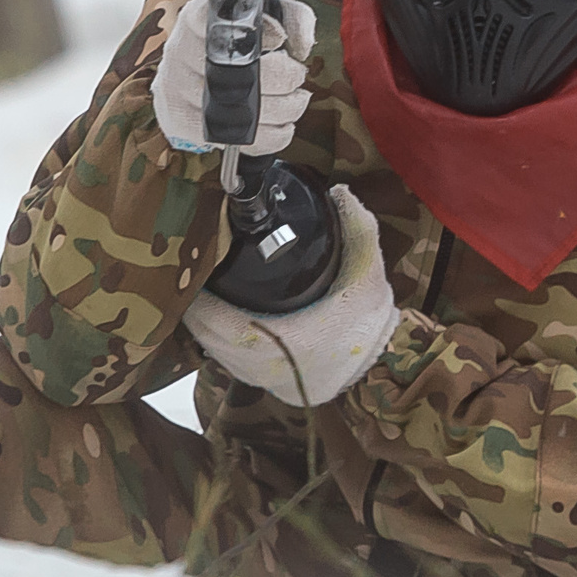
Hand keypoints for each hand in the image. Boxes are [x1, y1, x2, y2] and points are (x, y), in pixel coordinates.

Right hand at [153, 0, 315, 154]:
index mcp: (198, 20)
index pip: (226, 24)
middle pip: (240, 72)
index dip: (262, 34)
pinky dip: (268, 136)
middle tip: (296, 76)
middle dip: (283, 78)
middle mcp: (181, 52)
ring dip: (282, 110)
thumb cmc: (227, 46)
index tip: (280, 40)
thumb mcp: (258, 19)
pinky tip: (277, 124)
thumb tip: (302, 44)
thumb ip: (290, 19)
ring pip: (239, 110)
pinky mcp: (183, 122)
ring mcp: (178, 89)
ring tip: (292, 101)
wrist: (186, 73)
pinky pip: (235, 138)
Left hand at [182, 186, 398, 407]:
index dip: (200, 301)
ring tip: (201, 293)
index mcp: (284, 340)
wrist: (381, 368)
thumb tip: (338, 192)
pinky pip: (231, 364)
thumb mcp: (368, 272)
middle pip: (208, 338)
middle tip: (194, 275)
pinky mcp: (268, 385)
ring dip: (205, 326)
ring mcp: (265, 379)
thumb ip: (357, 229)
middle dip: (196, 308)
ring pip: (216, 353)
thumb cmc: (369, 322)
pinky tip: (220, 318)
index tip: (196, 272)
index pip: (221, 324)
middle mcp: (266, 366)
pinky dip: (220, 342)